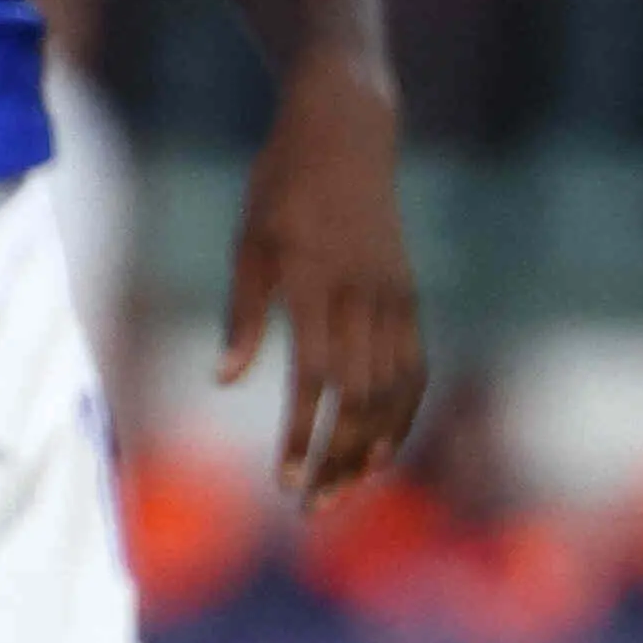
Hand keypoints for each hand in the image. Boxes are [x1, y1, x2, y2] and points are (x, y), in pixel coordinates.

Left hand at [222, 50, 424, 504]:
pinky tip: (383, 447)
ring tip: (345, 490)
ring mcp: (395, 298)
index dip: (302, 436)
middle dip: (337, 458)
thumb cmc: (280, 188)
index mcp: (314, 284)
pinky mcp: (411, 297)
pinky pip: (416, 369)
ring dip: (371, 447)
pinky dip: (403, 414)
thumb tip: (225, 381)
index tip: (285, 483)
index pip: (314, 380)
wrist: (345, 135)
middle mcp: (363, 298)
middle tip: (311, 507)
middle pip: (360, 399)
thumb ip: (243, 314)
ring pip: (394, 392)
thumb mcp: (247, 241)